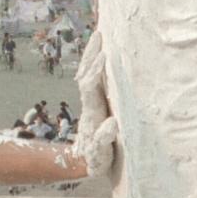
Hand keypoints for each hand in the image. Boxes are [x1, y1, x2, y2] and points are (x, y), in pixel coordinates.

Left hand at [71, 31, 118, 177]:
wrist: (83, 163)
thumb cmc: (96, 160)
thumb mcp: (101, 154)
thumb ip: (105, 140)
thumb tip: (113, 123)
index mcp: (93, 113)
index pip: (91, 87)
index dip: (97, 71)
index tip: (105, 55)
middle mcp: (88, 103)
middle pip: (85, 73)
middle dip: (91, 54)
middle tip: (99, 34)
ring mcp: (89, 101)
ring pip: (85, 72)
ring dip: (90, 54)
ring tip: (98, 35)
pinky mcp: (92, 101)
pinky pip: (90, 77)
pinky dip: (92, 62)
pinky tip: (98, 53)